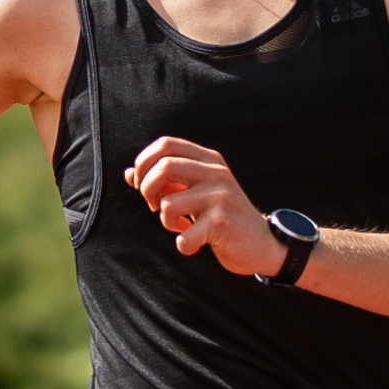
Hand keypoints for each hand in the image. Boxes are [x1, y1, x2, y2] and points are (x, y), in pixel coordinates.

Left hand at [124, 134, 277, 278]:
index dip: (145, 163)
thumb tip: (128, 173)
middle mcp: (216, 173)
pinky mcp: (222, 223)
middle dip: (147, 189)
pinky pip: (184, 236)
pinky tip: (193, 242)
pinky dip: (182, 244)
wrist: (260, 244)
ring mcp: (220, 197)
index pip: (166, 144)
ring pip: (168, 204)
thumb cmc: (220, 216)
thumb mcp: (194, 192)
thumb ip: (165, 182)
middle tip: (153, 206)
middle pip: (164, 166)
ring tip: (179, 226)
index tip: (144, 185)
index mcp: (208, 159)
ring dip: (165, 221)